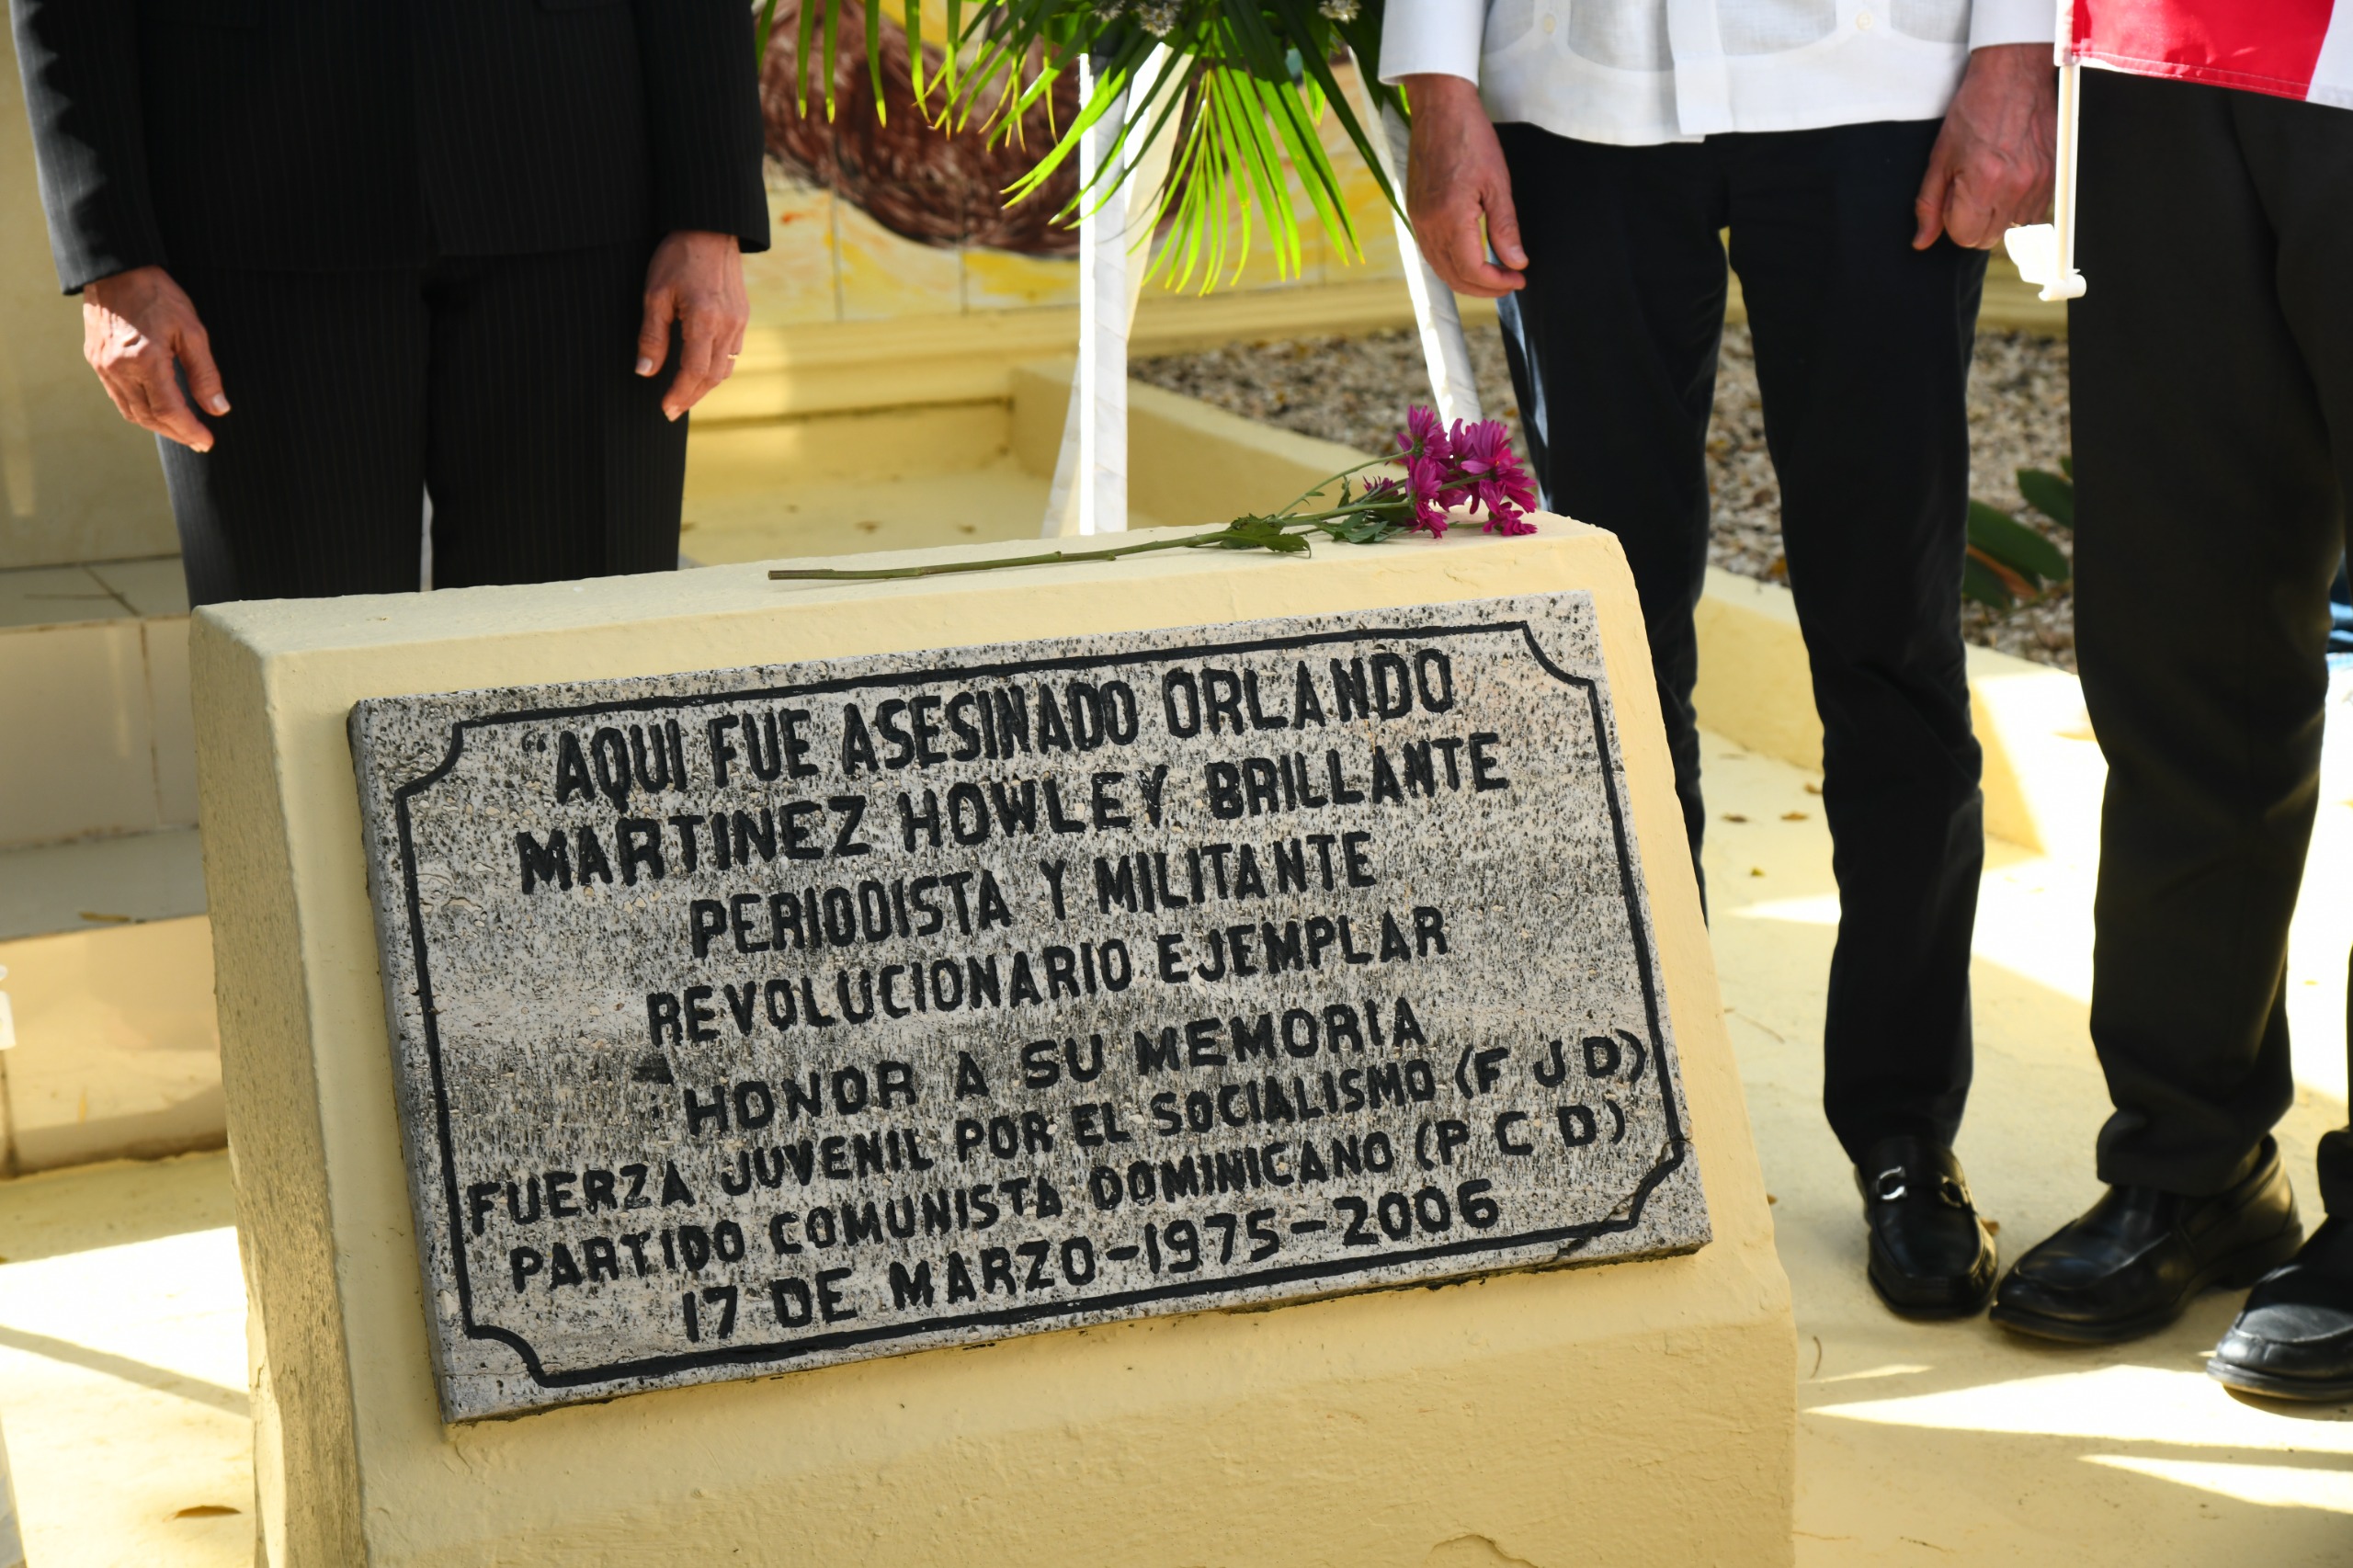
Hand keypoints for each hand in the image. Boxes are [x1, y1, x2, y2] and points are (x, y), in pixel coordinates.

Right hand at [81, 266, 227, 451]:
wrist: (116, 269)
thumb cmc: (158, 295)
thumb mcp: (192, 330)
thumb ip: (205, 373)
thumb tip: (219, 409)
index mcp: (144, 360)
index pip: (170, 411)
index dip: (190, 431)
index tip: (208, 442)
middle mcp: (118, 368)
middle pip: (149, 417)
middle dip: (176, 433)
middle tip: (199, 441)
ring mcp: (102, 366)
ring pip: (131, 411)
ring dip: (157, 426)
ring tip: (182, 430)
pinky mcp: (95, 360)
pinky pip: (118, 397)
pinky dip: (140, 410)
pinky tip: (157, 411)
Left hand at [637, 230, 748, 419]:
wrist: (710, 228)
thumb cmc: (678, 257)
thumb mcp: (655, 294)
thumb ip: (651, 336)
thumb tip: (645, 372)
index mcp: (704, 320)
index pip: (694, 371)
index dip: (680, 394)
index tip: (665, 408)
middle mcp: (728, 325)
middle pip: (713, 376)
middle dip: (692, 396)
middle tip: (672, 410)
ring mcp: (739, 321)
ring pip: (726, 367)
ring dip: (706, 385)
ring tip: (685, 394)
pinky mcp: (743, 315)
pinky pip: (732, 352)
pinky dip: (717, 367)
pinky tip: (702, 369)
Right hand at [1400, 74, 1526, 297]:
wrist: (1440, 109)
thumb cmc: (1471, 138)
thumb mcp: (1498, 183)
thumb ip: (1505, 228)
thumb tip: (1516, 262)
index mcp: (1449, 218)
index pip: (1472, 270)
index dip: (1497, 282)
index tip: (1519, 279)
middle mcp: (1428, 224)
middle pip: (1454, 276)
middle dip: (1483, 288)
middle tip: (1510, 283)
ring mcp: (1417, 219)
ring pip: (1439, 268)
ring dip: (1466, 279)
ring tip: (1493, 277)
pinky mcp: (1415, 212)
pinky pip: (1430, 251)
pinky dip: (1450, 264)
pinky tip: (1469, 260)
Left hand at [1914, 44, 2056, 250]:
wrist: (2014, 76)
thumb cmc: (1974, 111)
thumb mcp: (1940, 157)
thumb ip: (1929, 204)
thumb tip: (1922, 241)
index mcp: (1984, 184)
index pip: (1966, 237)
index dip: (1954, 222)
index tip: (1953, 198)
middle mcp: (2016, 188)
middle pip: (1989, 237)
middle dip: (1974, 221)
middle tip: (1970, 188)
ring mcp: (2040, 183)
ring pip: (2012, 227)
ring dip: (1998, 213)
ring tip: (1992, 179)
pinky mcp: (2055, 175)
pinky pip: (2034, 211)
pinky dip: (2018, 203)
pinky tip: (2010, 175)